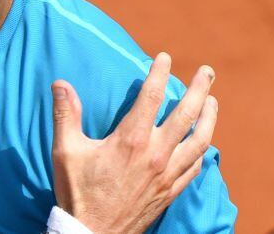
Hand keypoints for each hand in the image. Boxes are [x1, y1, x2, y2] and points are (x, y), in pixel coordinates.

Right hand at [50, 52, 218, 232]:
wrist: (92, 232)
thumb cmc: (78, 191)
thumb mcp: (65, 151)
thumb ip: (66, 115)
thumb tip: (61, 84)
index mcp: (131, 140)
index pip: (152, 97)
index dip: (159, 73)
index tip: (163, 56)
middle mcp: (156, 154)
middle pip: (187, 114)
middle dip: (200, 89)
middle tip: (207, 71)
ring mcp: (167, 174)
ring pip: (200, 140)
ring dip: (210, 117)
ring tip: (212, 101)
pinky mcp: (171, 191)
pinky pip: (195, 166)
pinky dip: (203, 150)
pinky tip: (203, 142)